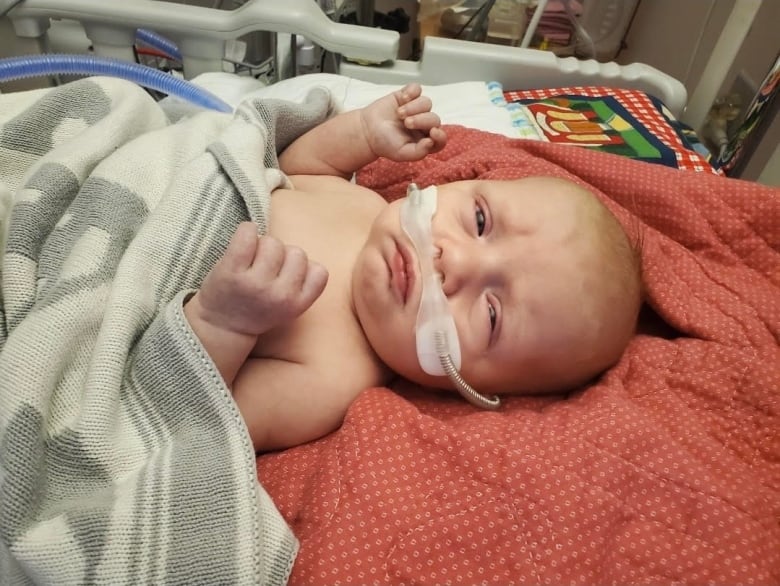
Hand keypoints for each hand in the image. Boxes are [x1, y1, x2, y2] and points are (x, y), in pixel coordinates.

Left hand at [193, 222, 327, 336]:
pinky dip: (246, 231)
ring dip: (263, 245)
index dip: (304, 268)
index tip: (287, 277)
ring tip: (252, 261)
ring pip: (273, 242)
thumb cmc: (257, 309)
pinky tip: (242, 242)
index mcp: (297, 305)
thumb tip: (295, 250)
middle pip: (297, 252)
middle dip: (283, 256)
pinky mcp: (231, 270)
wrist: (220, 326)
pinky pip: (248, 234)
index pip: (319, 272)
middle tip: (266, 269)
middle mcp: (279, 295)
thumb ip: (300, 284)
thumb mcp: (289, 307)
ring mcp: (255, 283)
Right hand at [361, 83, 446, 161]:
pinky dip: (412, 91)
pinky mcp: (407, 97)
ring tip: (399, 113)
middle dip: (421, 120)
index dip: (440, 136)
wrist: (367, 130)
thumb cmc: (384, 143)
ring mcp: (416, 110)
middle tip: (406, 122)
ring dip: (414, 107)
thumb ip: (418, 152)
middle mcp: (423, 125)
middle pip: (434, 119)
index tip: (433, 132)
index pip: (441, 139)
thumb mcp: (400, 153)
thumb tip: (431, 142)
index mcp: (424, 141)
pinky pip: (417, 89)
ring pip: (427, 102)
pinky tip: (402, 99)